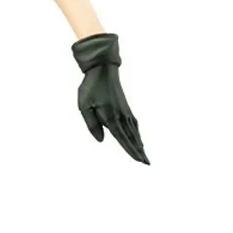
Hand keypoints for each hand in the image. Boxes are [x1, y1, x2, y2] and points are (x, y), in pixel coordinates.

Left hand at [72, 33, 148, 163]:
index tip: (139, 160)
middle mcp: (121, 116)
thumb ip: (92, 125)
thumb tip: (102, 141)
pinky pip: (134, 123)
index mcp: (111, 117)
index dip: (130, 151)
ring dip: (140, 144)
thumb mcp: (84, 106)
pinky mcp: (125, 107)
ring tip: (144, 155)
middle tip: (147, 163)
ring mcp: (125, 111)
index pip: (122, 139)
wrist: (102, 69)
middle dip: (139, 151)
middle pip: (132, 138)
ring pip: (134, 131)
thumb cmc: (90, 88)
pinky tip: (138, 137)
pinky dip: (137, 133)